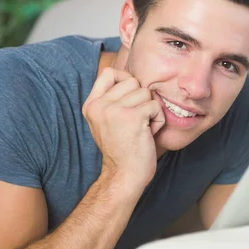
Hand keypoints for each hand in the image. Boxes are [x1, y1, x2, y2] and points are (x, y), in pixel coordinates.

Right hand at [82, 67, 164, 187]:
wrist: (124, 176)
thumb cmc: (122, 148)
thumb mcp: (107, 120)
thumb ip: (112, 99)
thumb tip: (130, 76)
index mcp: (91, 105)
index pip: (109, 72)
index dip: (125, 80)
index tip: (130, 100)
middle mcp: (99, 105)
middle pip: (132, 80)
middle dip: (141, 99)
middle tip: (136, 121)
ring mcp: (114, 110)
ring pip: (146, 92)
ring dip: (150, 110)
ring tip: (141, 128)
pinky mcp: (132, 116)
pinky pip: (155, 106)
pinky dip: (158, 120)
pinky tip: (147, 134)